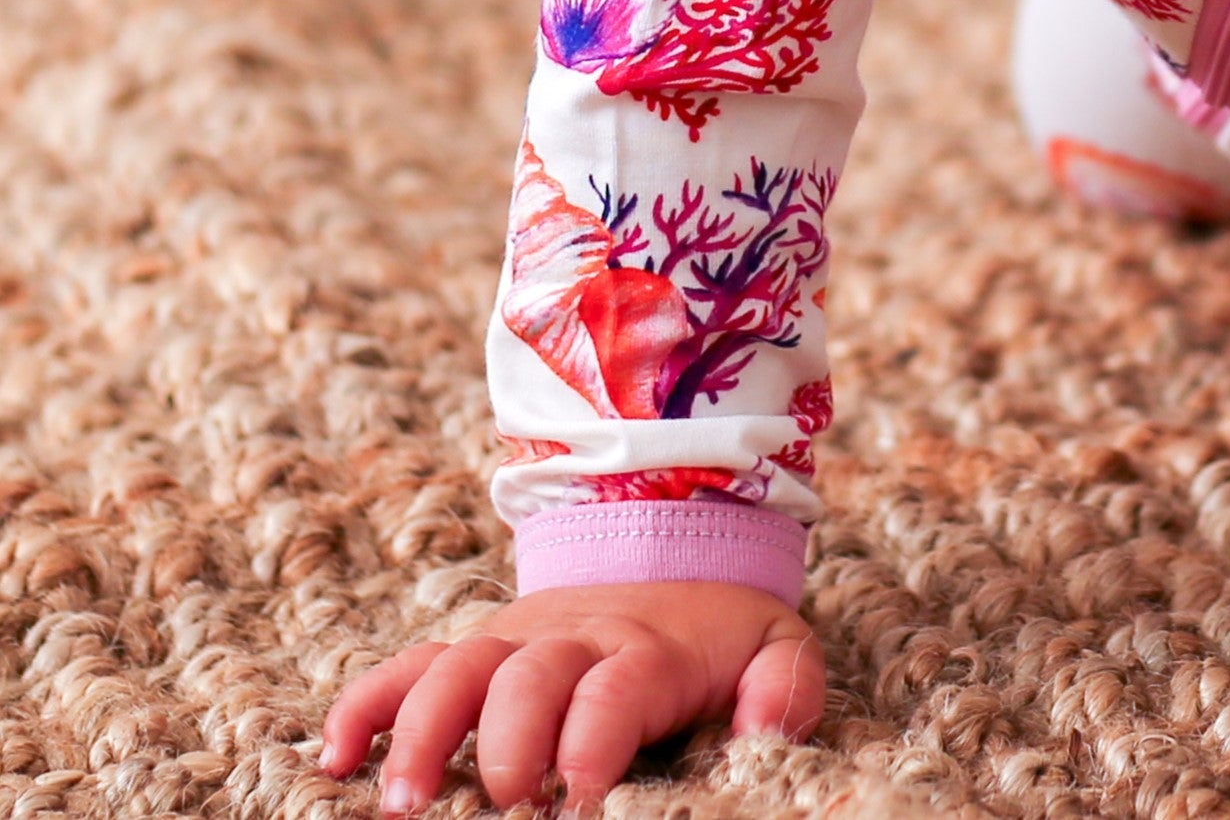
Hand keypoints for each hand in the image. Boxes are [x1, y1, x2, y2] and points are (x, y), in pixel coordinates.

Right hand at [319, 581, 822, 811]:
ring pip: (456, 668)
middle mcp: (571, 637)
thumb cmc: (720, 631)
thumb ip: (783, 686)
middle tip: (504, 803)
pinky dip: (367, 703)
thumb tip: (766, 730)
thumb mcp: (775, 645)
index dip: (592, 743)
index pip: (614, 689)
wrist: (676, 546)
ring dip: (422, 731)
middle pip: (526, 677)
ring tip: (402, 803)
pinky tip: (335, 756)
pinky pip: (410, 665)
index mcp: (646, 646)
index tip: (580, 802)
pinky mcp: (478, 648)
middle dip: (508, 743)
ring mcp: (515, 639)